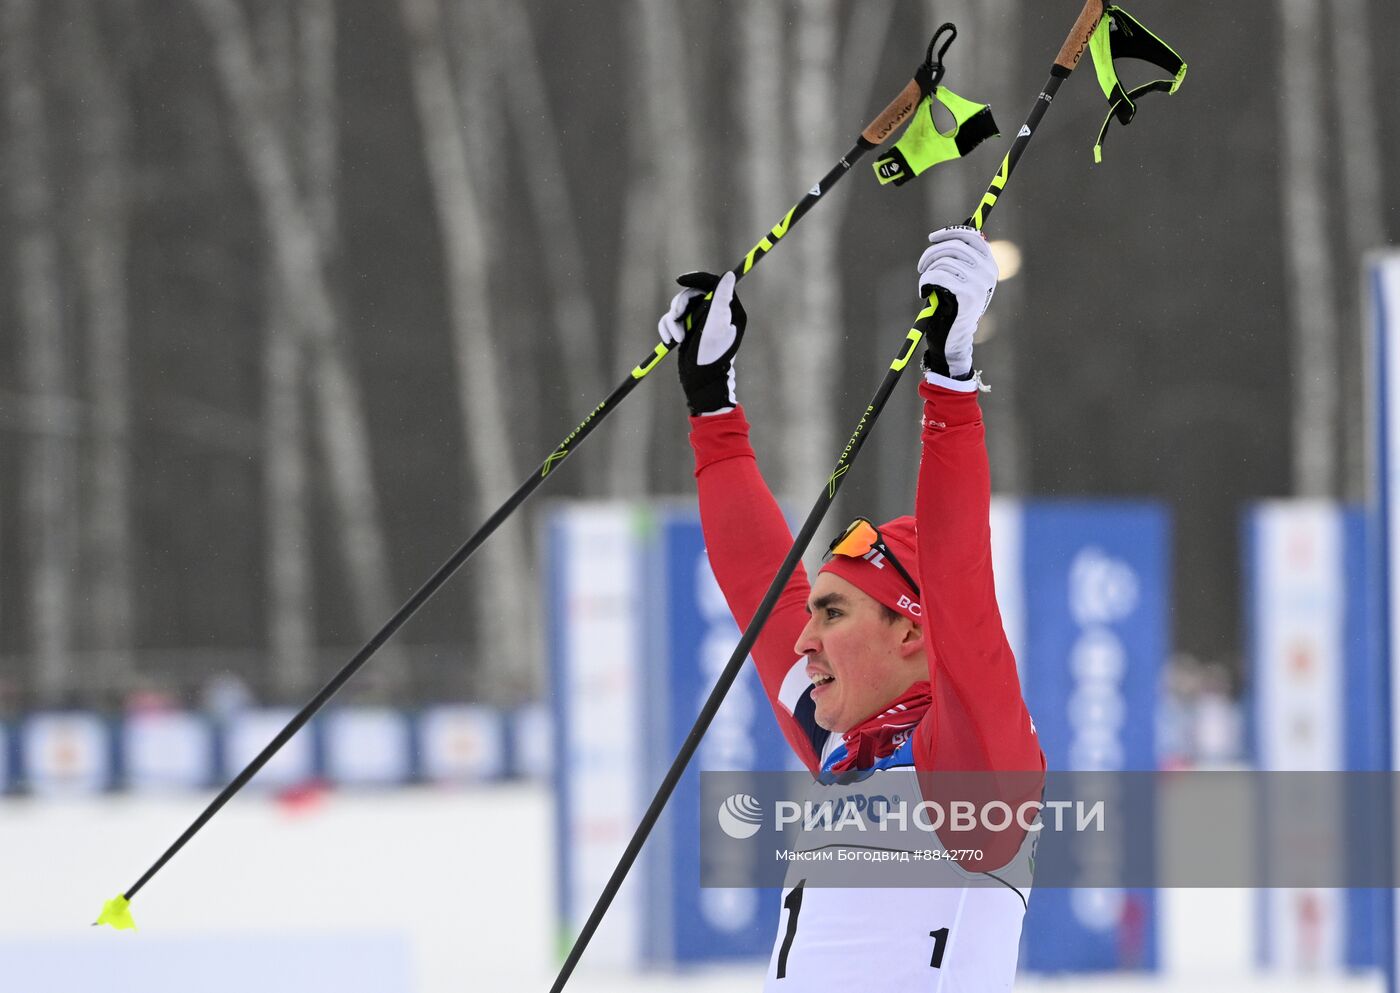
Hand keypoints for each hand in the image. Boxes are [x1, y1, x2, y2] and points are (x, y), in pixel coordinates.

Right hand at [657, 270, 746, 414]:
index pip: (712, 283)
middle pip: (691, 293)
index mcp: (728, 309)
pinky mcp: (688, 329)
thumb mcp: (716, 326)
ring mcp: (700, 321)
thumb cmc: (712, 356)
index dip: (695, 278)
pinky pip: (671, 319)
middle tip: (677, 317)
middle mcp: (715, 312)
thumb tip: (729, 275)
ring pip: (679, 307)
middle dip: (680, 305)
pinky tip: (668, 341)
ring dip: (672, 321)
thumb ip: (721, 300)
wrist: (700, 382)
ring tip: (676, 338)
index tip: (680, 280)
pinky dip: (667, 328)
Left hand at [915, 226, 997, 379]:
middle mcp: (988, 272)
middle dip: (932, 253)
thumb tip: (947, 236)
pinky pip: (939, 275)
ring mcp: (980, 283)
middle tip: (921, 266)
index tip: (932, 238)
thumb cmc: (953, 307)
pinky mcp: (968, 293)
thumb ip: (960, 260)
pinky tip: (924, 292)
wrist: (955, 338)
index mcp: (989, 265)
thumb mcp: (961, 281)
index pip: (972, 237)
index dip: (950, 233)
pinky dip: (925, 281)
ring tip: (926, 284)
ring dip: (928, 271)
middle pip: (955, 246)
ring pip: (945, 261)